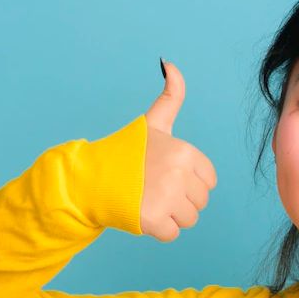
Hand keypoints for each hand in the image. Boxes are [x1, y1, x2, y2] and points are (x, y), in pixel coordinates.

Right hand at [140, 59, 216, 242]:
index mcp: (186, 153)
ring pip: (189, 220)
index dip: (189, 181)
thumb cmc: (125, 153)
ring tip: (148, 200)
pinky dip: (159, 230)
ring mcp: (167, 198)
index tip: (167, 173)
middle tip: (154, 188)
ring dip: (171, 215)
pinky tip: (143, 214)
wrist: (89, 179)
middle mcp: (180, 174)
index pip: (209, 181)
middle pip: (200, 202)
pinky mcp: (154, 221)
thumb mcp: (153, 123)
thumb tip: (170, 63)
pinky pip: (173, 234)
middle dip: (180, 199)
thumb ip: (171, 97)